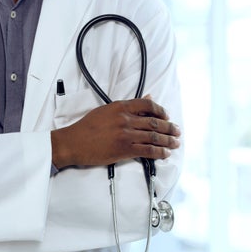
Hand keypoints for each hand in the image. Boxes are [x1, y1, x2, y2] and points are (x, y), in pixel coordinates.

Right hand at [51, 97, 180, 168]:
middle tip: (177, 131)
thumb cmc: (86, 128)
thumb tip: (146, 98)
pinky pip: (148, 150)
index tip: (167, 116)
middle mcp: (125, 119)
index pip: (147, 105)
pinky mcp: (124, 149)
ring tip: (175, 143)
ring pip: (154, 136)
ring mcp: (125, 135)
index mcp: (120, 107)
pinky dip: (159, 152)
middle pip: (154, 122)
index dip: (161, 110)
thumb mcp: (105, 110)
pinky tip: (165, 153)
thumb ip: (126, 106)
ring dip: (168, 141)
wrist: (73, 143)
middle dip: (169, 127)